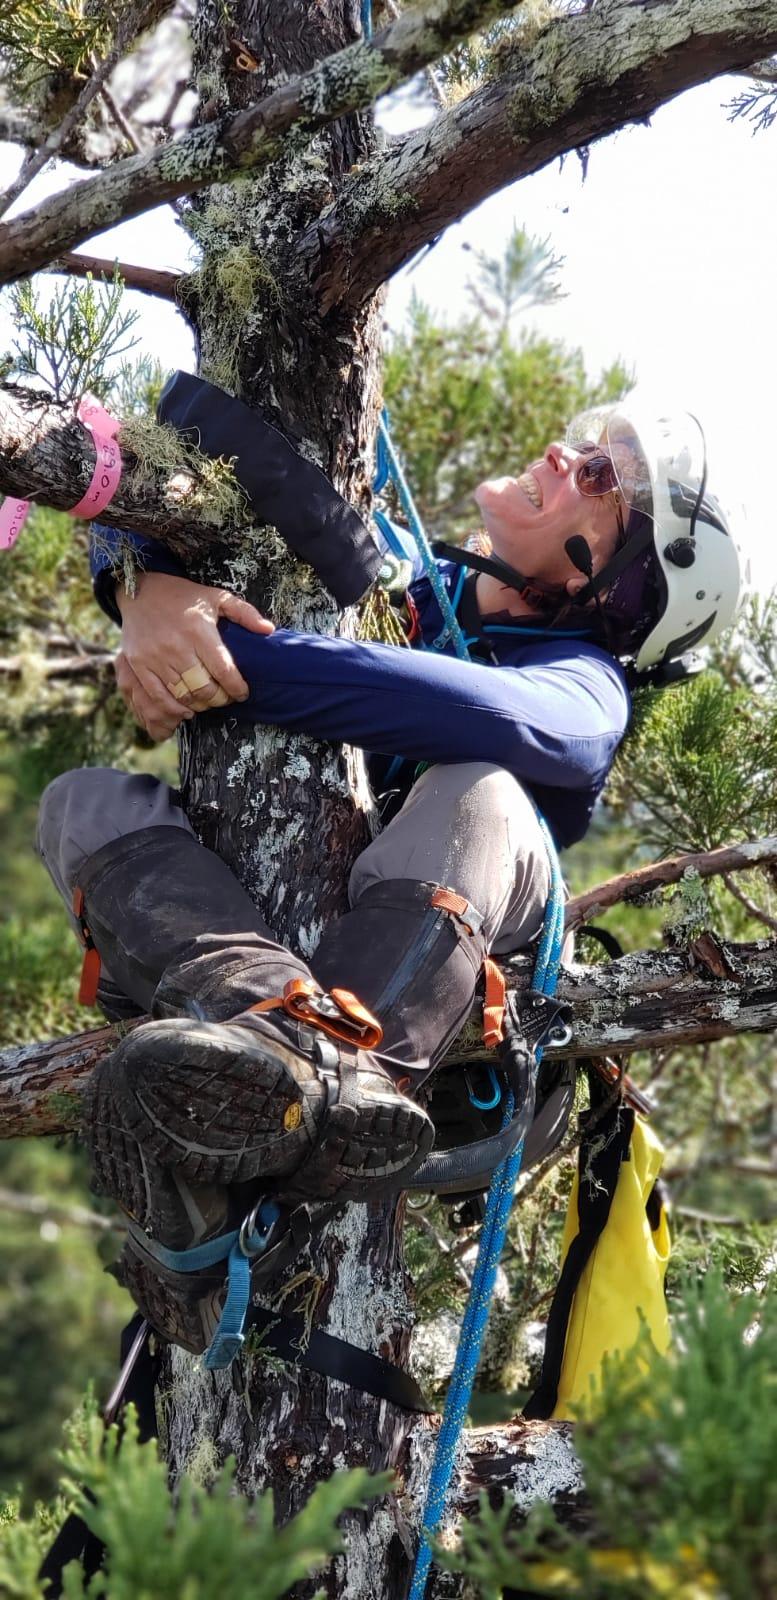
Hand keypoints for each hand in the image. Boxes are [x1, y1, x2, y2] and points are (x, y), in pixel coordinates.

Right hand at [115, 571, 273, 741]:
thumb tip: (269, 629)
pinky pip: (157, 698)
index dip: (236, 688)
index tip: (242, 693)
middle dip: (219, 700)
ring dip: (199, 707)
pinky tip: (184, 710)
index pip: (224, 671)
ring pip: (182, 697)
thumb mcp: (217, 597)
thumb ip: (245, 613)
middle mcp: (176, 646)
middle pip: (203, 689)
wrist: (141, 590)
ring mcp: (154, 657)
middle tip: (224, 698)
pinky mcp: (138, 665)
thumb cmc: (185, 596)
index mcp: (199, 630)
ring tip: (207, 703)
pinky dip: (173, 710)